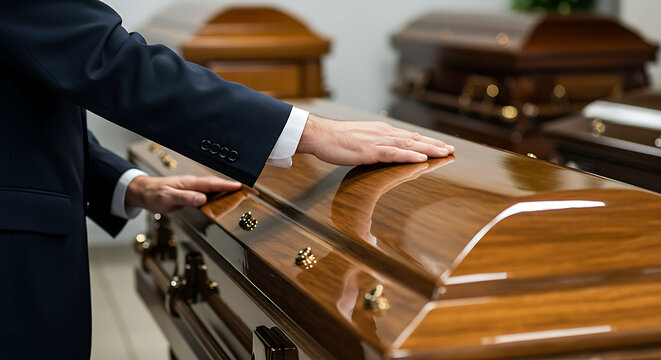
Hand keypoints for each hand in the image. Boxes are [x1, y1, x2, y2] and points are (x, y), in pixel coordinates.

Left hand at [126, 175, 241, 212]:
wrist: (143, 192)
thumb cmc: (154, 194)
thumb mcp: (167, 198)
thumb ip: (185, 198)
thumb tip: (202, 198)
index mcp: (190, 183)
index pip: (213, 183)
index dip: (229, 185)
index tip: (242, 187)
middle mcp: (194, 184)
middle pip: (218, 185)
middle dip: (235, 187)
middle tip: (251, 190)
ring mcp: (194, 188)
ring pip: (215, 189)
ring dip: (229, 191)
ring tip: (244, 195)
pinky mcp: (192, 193)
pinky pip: (210, 194)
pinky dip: (220, 195)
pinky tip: (225, 200)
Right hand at [296, 114, 453, 164]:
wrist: (319, 135)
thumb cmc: (335, 140)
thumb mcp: (358, 142)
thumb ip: (372, 146)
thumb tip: (381, 153)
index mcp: (380, 131)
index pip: (408, 136)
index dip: (426, 141)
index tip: (441, 146)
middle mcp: (383, 133)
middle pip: (414, 139)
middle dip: (434, 144)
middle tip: (451, 150)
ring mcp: (377, 141)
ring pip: (408, 144)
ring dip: (429, 149)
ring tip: (445, 153)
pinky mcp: (370, 151)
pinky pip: (393, 153)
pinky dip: (409, 155)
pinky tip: (422, 158)